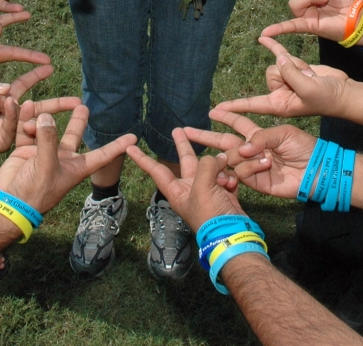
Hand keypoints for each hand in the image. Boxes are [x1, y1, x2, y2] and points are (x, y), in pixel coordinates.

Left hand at [0, 64, 54, 164]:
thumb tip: (9, 87)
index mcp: (2, 99)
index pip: (23, 85)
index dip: (35, 76)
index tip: (50, 66)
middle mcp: (9, 113)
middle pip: (37, 106)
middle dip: (56, 104)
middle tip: (75, 101)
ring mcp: (8, 128)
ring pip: (25, 117)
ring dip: (27, 108)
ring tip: (22, 101)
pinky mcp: (3, 141)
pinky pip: (11, 126)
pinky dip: (11, 114)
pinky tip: (9, 104)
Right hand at [0, 101, 136, 213]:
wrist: (7, 202)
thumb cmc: (34, 192)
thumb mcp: (46, 166)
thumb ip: (48, 140)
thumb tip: (47, 117)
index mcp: (75, 168)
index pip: (101, 155)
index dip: (116, 146)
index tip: (134, 138)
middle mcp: (61, 159)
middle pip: (74, 135)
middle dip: (78, 120)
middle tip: (83, 104)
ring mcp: (43, 154)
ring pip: (47, 130)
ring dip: (42, 119)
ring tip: (36, 109)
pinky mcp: (26, 151)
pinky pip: (28, 131)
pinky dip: (26, 120)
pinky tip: (26, 107)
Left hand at [125, 127, 244, 231]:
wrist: (233, 233)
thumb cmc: (210, 215)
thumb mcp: (202, 187)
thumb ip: (206, 167)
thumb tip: (219, 160)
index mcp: (177, 191)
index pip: (156, 170)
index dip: (143, 158)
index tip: (129, 147)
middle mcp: (190, 188)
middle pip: (186, 161)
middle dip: (183, 145)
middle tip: (177, 129)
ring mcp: (207, 190)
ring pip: (212, 167)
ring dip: (219, 169)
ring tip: (223, 181)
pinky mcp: (223, 192)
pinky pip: (226, 176)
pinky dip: (230, 178)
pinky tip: (232, 185)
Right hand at [203, 109, 317, 200]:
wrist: (316, 170)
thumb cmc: (304, 148)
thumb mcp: (282, 134)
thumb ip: (260, 138)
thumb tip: (241, 149)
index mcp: (259, 134)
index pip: (237, 123)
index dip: (225, 116)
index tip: (212, 111)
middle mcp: (253, 149)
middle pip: (224, 142)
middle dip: (205, 136)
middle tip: (186, 132)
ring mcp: (253, 166)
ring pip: (232, 159)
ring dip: (240, 156)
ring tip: (262, 157)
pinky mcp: (257, 182)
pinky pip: (243, 173)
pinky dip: (249, 168)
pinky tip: (264, 165)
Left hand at [214, 36, 352, 117]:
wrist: (345, 92)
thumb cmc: (328, 98)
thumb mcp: (308, 90)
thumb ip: (291, 74)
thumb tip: (279, 58)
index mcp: (279, 105)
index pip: (251, 105)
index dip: (234, 107)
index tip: (214, 112)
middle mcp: (280, 93)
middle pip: (270, 74)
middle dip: (287, 73)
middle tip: (306, 81)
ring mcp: (287, 80)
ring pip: (278, 63)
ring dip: (295, 65)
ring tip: (310, 76)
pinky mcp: (294, 67)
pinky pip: (280, 54)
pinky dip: (273, 46)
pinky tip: (262, 39)